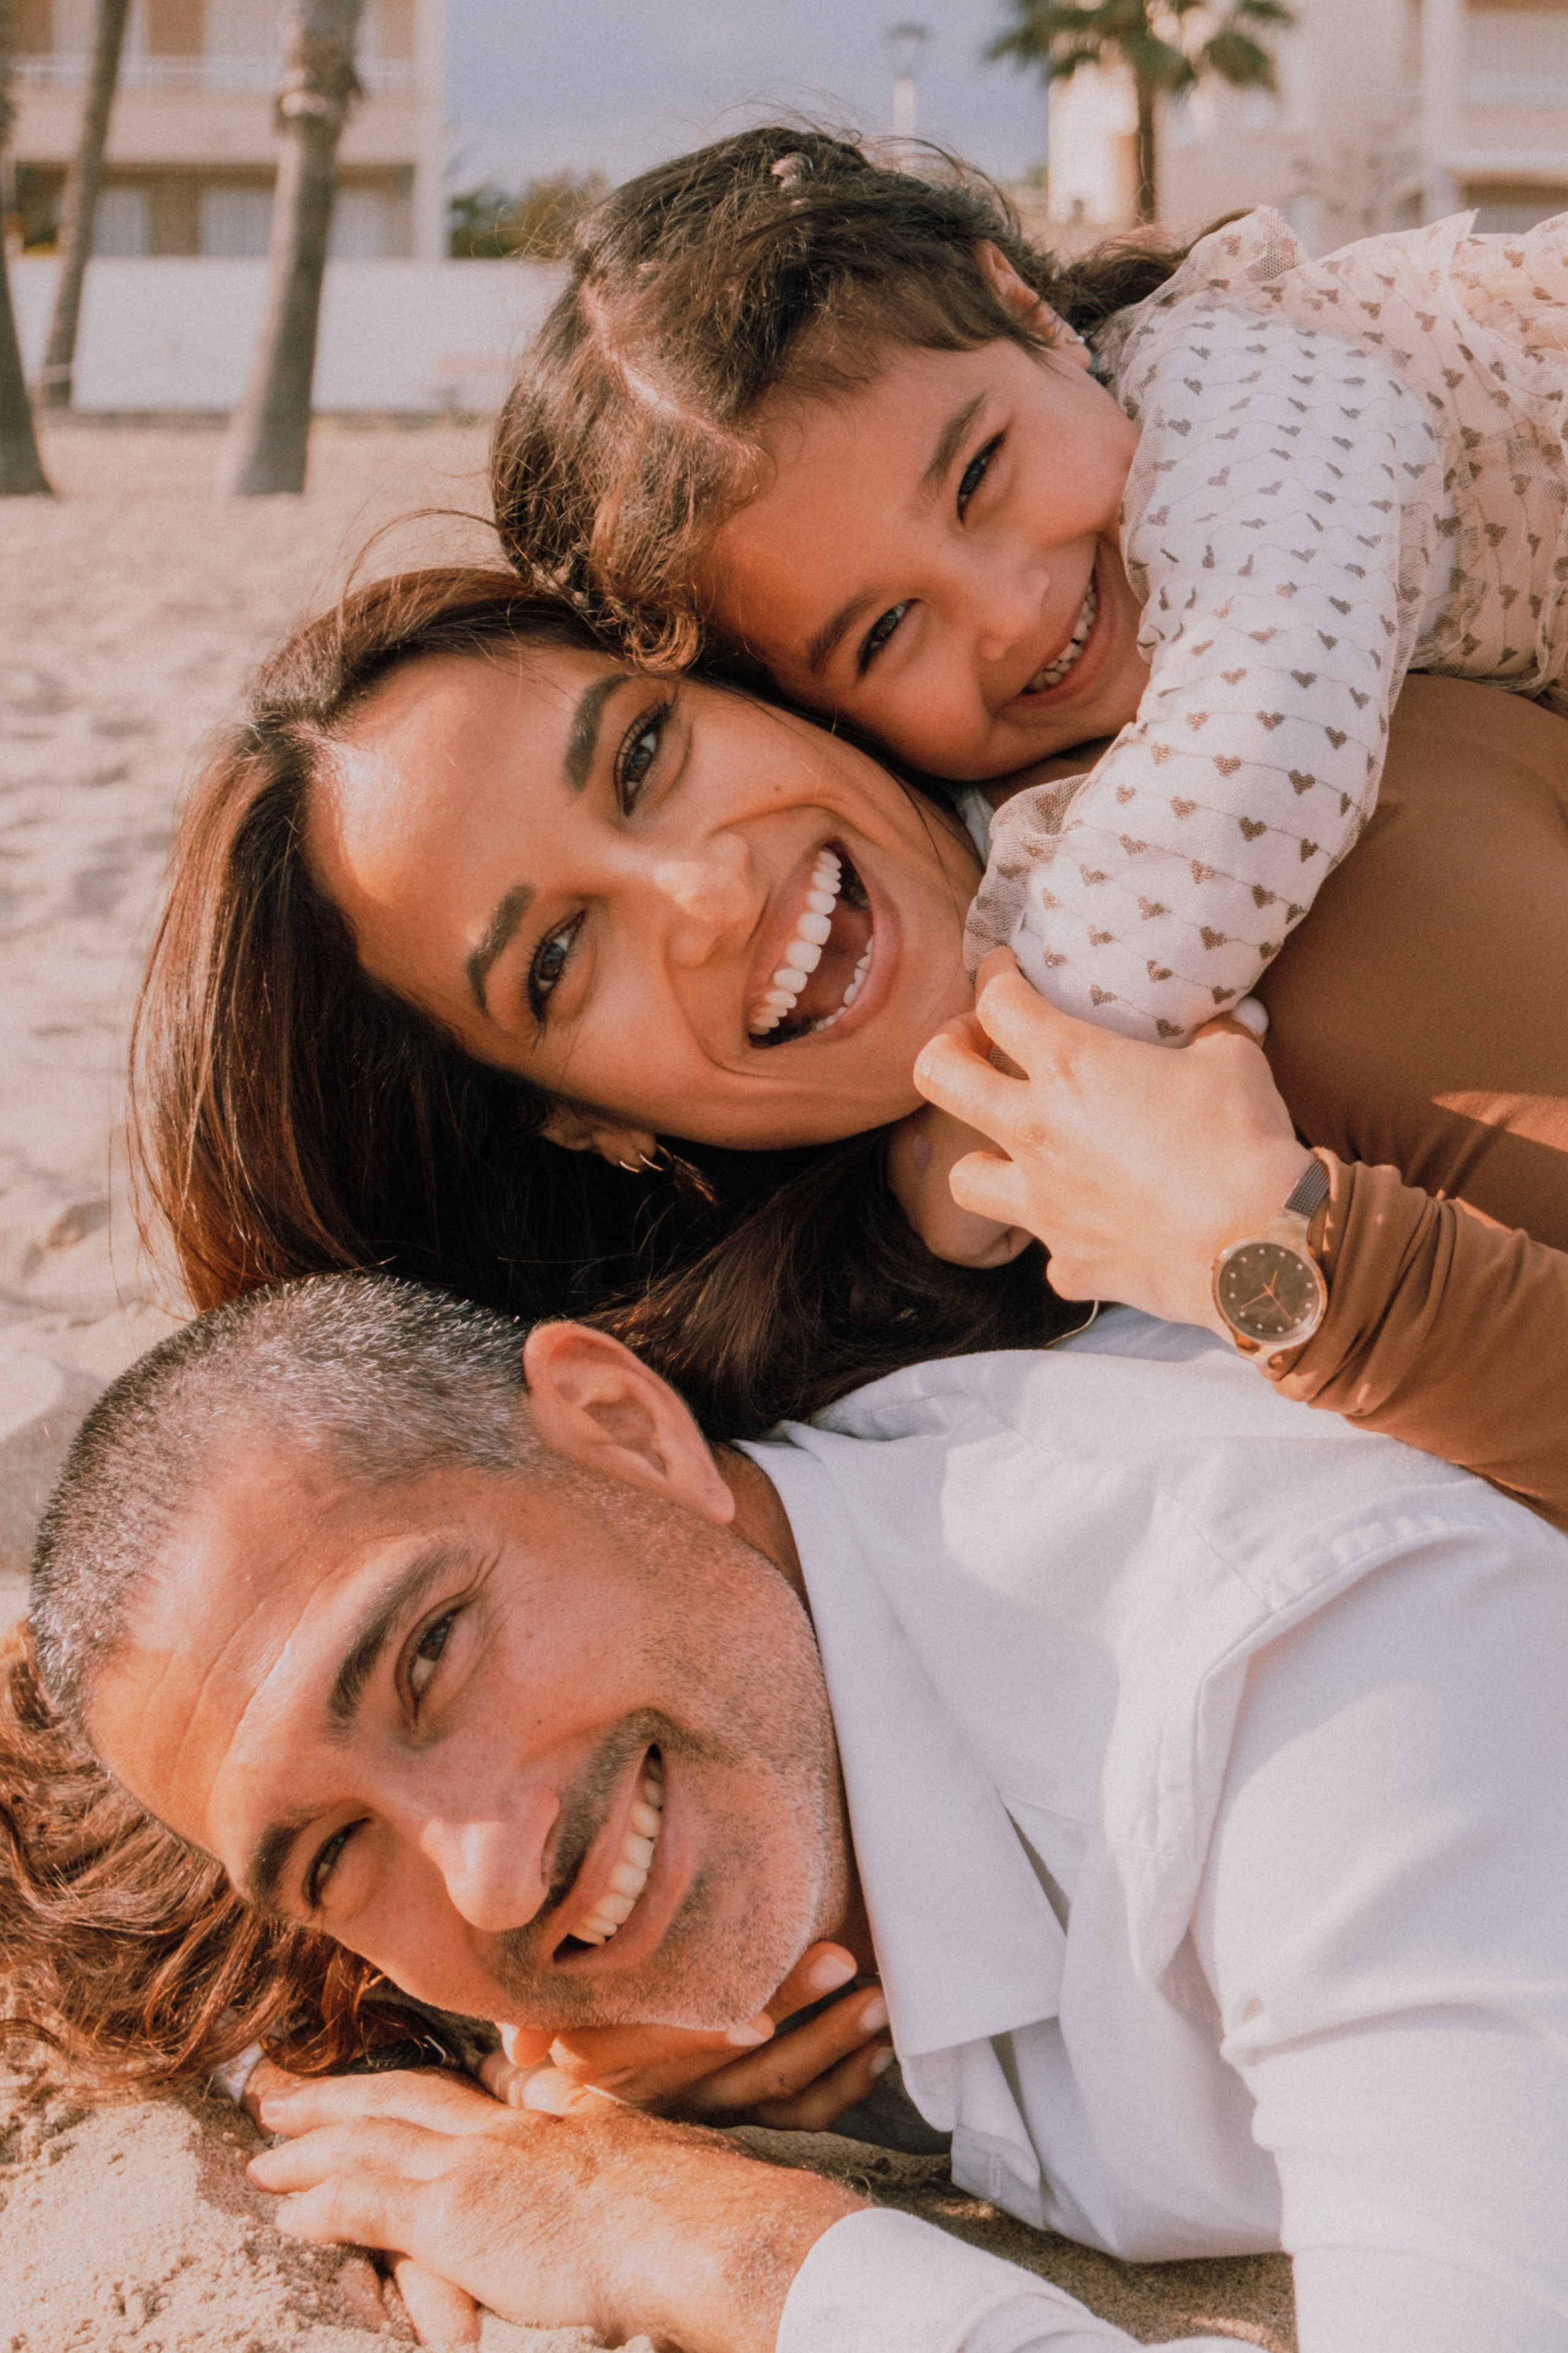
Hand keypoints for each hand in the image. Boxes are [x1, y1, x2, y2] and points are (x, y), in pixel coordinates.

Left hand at [249, 2065, 864, 2352]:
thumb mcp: (639, 2159)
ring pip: (372, 2137)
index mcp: (546, 2115)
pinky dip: (321, 2200)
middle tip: (283, 2089)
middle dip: (340, 2094)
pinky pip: (368, 2199)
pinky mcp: (455, 2212)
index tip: (378, 2079)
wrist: (691, 2228)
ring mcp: (475, 2164)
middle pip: (403, 2094)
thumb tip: (590, 2152)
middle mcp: (503, 2126)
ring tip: (266, 2144)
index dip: (412, 2078)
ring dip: (312, 2140)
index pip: (464, 2085)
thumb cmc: (687, 2209)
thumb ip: (595, 2142)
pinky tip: (288, 2211)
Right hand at [490, 1941, 894, 2127]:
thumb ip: (536, 2008)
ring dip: (835, 2046)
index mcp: (599, 2065)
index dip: (702, 2040)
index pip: (653, 2053)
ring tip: (880, 2001)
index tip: (753, 2020)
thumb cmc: (551, 2033)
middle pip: (735, 2071)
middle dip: (795, 2015)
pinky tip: (877, 2051)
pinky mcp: (741, 2128)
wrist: (550, 2126)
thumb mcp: (533, 2017)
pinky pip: (800, 2118)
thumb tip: (523, 2034)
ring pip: (778, 2093)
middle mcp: (657, 2102)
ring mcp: (705, 2119)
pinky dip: (844, 2085)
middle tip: (844, 1963)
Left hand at [913, 951, 1310, 1334]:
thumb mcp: (1234, 1062)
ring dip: (981, 1156)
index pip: (998, 1003)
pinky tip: (1094, 1227)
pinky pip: (1047, 1251)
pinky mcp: (1070, 1265)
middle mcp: (1038, 1134)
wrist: (1260, 1251)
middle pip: (938, 1076)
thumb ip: (1215, 1036)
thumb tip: (1228, 1022)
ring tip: (1014, 1147)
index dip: (994, 977)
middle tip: (975, 1046)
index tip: (1002, 971)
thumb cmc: (1244, 1144)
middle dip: (946, 1049)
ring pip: (963, 1177)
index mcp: (1070, 1068)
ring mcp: (1045, 1206)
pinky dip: (1065, 1237)